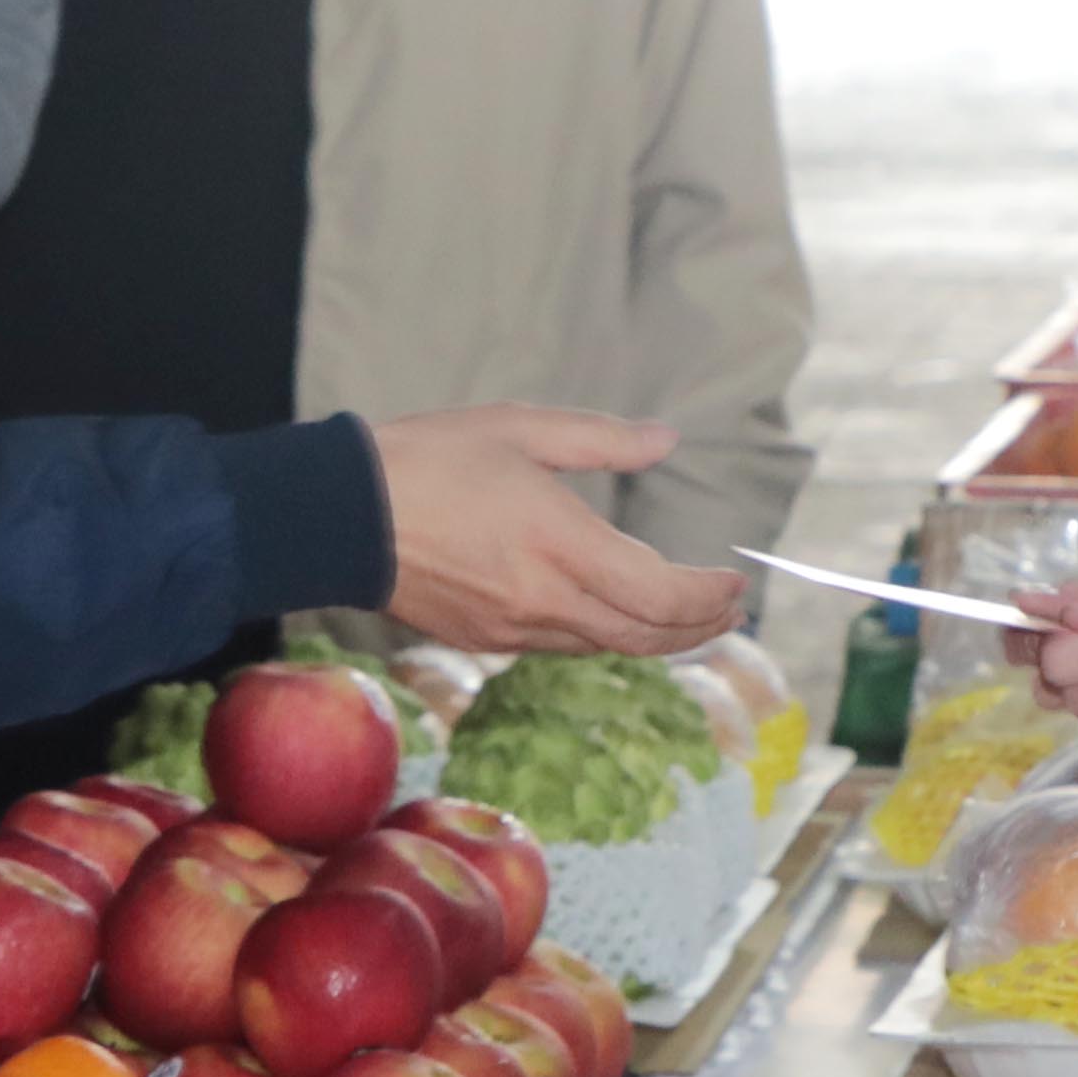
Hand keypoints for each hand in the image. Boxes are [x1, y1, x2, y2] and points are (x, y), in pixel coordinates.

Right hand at [369, 407, 744, 658]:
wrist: (341, 515)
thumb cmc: (429, 459)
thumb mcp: (520, 429)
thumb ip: (602, 440)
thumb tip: (666, 440)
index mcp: (562, 546)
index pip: (663, 598)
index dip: (710, 598)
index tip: (736, 582)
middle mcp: (545, 601)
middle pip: (645, 638)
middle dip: (698, 628)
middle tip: (729, 611)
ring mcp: (514, 629)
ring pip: (605, 647)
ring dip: (654, 637)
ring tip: (684, 615)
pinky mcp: (485, 639)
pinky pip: (562, 644)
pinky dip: (603, 633)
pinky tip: (611, 612)